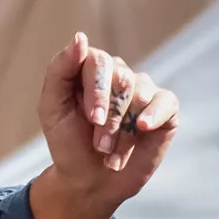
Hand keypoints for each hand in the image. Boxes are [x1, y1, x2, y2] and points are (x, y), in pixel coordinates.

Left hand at [28, 32, 179, 218]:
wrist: (89, 180)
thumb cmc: (68, 143)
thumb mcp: (52, 109)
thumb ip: (60, 71)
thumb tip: (80, 38)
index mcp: (89, 70)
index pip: (98, 62)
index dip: (96, 91)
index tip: (91, 119)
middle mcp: (119, 75)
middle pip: (121, 79)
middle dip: (109, 117)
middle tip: (98, 144)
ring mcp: (143, 91)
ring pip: (141, 95)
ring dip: (123, 130)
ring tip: (110, 152)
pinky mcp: (165, 109)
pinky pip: (166, 102)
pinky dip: (153, 115)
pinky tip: (142, 128)